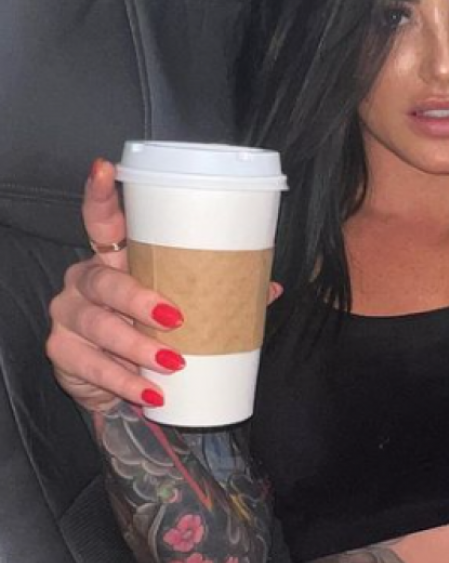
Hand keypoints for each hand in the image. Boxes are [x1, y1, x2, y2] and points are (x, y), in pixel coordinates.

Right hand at [45, 159, 282, 413]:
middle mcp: (84, 280)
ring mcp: (69, 315)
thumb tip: (271, 286)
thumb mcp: (179, 307)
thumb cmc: (149, 330)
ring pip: (99, 325)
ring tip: (172, 362)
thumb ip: (217, 294)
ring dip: (137, 346)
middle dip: (137, 299)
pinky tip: (149, 393)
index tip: (106, 169)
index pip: (100, 220)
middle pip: (104, 282)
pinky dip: (125, 381)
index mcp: (113, 259)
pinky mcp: (64, 352)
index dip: (100, 194)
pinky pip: (93, 366)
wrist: (113, 381)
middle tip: (174, 316)